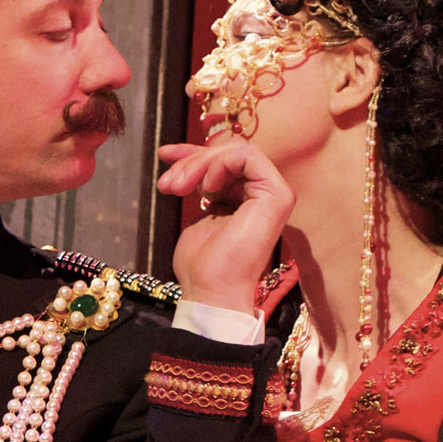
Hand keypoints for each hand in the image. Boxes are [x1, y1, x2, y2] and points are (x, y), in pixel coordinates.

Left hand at [157, 136, 291, 314]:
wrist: (211, 290)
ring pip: (237, 151)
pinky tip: (205, 187)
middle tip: (168, 184)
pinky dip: (220, 164)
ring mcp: (276, 194)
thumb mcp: (198, 213)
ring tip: (177, 188)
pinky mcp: (277, 195)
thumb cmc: (203, 265)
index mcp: (250, 200)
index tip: (164, 155)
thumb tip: (186, 163)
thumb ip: (202, 187)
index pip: (225, 162)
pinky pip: (247, 156)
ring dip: (200, 163)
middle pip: (230, 153)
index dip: (193, 153)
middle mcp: (266, 195)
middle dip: (192, 160)